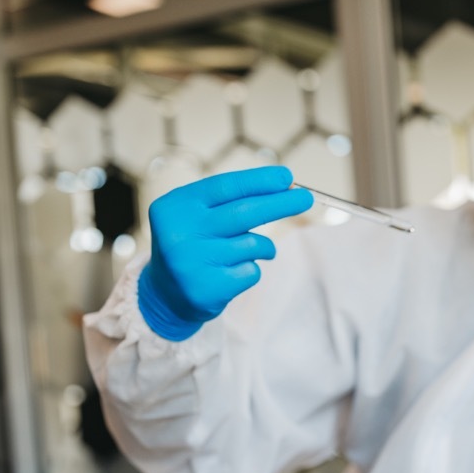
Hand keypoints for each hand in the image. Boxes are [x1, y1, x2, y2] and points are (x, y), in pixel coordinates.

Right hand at [138, 166, 313, 340]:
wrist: (167, 295)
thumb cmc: (195, 245)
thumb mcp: (200, 216)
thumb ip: (232, 202)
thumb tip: (284, 188)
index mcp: (177, 206)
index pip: (225, 187)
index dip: (259, 181)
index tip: (287, 177)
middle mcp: (179, 232)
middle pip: (243, 213)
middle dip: (280, 204)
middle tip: (306, 199)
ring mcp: (191, 262)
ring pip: (252, 245)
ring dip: (264, 247)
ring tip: (252, 251)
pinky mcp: (206, 288)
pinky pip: (251, 272)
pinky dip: (251, 270)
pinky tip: (231, 273)